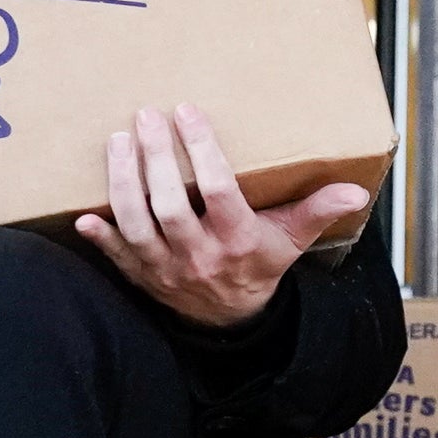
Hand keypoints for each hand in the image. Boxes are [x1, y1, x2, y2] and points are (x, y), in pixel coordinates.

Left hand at [77, 104, 371, 329]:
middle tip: (147, 116)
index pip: (219, 192)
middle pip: (170, 205)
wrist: (232, 324)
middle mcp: (199, 255)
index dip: (203, 152)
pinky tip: (83, 212)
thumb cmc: (260, 266)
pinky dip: (99, 237)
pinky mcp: (141, 276)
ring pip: (137, 224)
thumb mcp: (293, 241)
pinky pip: (116, 257)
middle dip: (156, 159)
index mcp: (238, 241)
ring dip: (123, 183)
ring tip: (118, 141)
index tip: (188, 113)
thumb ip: (317, 212)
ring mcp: (166, 269)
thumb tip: (354, 190)